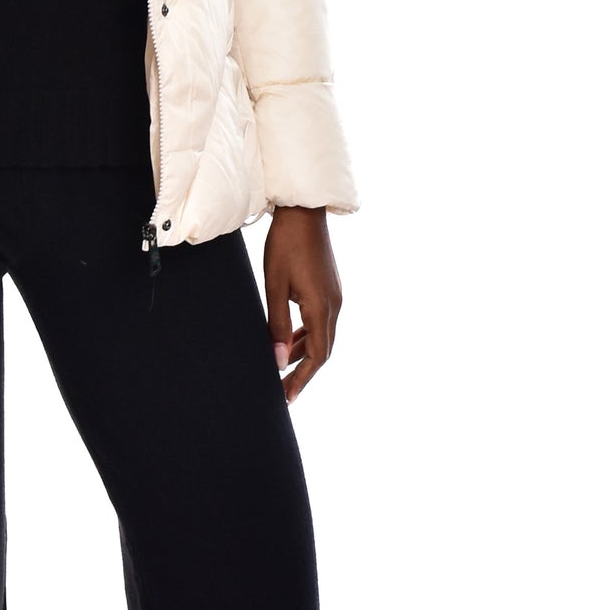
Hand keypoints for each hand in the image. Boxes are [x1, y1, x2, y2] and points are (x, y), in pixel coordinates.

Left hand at [263, 205, 341, 405]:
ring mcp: (334, 296)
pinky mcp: (329, 288)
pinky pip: (321, 321)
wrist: (303, 212)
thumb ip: (276, 325)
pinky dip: (307, 336)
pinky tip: (291, 339)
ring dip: (304, 353)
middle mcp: (334, 305)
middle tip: (284, 390)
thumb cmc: (285, 245)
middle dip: (303, 372)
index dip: (301, 379)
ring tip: (282, 367)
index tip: (286, 397)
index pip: (316, 356)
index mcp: (321, 307)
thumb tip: (277, 361)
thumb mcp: (274, 286)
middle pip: (323, 350)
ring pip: (322, 336)